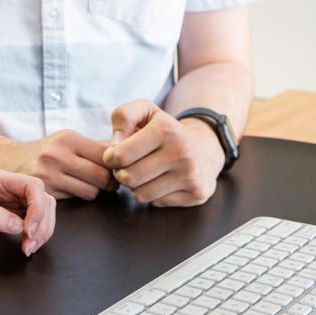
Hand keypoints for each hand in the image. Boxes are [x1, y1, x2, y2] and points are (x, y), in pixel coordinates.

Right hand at [0, 130, 116, 199]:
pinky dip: (79, 195)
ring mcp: (49, 175)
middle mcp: (57, 155)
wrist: (9, 161)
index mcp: (67, 138)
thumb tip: (126, 147)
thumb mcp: (66, 140)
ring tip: (88, 184)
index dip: (116, 164)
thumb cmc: (45, 151)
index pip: (106, 155)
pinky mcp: (45, 192)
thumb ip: (95, 146)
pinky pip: (76, 198)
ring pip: (91, 191)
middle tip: (109, 181)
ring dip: (95, 191)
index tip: (117, 167)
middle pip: (102, 176)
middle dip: (110, 182)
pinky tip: (73, 189)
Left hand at [0, 170, 56, 256]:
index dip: (38, 208)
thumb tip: (18, 224)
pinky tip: (27, 244)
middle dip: (42, 223)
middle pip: (43, 198)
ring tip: (28, 247)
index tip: (30, 231)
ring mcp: (13, 200)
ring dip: (42, 230)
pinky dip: (37, 233)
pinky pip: (36, 220)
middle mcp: (9, 187)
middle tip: (30, 245)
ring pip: (43, 210)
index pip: (32, 186)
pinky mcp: (14, 214)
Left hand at [102, 100, 225, 207]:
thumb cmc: (166, 130)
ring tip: (143, 174)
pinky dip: (153, 195)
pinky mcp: (197, 193)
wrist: (205, 147)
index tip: (112, 156)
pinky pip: (158, 203)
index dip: (109, 158)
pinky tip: (160, 182)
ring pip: (141, 194)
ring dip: (136, 187)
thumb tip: (114, 143)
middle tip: (126, 167)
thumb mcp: (145, 111)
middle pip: (129, 178)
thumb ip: (123, 116)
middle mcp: (181, 152)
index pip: (121, 155)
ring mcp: (191, 175)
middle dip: (120, 174)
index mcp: (165, 129)